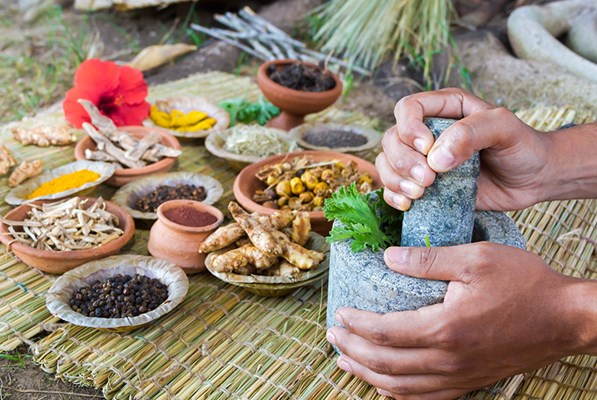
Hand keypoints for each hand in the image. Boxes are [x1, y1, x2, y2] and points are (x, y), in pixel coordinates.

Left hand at [326, 243, 587, 399]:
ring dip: (367, 375)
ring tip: (345, 362)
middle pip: (385, 364)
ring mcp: (460, 376)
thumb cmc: (524, 283)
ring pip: (400, 386)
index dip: (357, 324)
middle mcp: (448, 360)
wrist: (566, 318)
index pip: (385, 332)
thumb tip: (387, 257)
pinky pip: (425, 397)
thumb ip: (427, 259)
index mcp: (445, 328)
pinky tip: (385, 385)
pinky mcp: (470, 382)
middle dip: (352, 351)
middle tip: (332, 336)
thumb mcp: (475, 258)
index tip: (340, 312)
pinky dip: (398, 393)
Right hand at [376, 88, 549, 210]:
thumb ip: (470, 134)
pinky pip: (393, 188)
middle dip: (403, 161)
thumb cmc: (522, 146)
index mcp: (445, 108)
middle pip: (392, 139)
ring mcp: (423, 160)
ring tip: (419, 194)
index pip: (408, 108)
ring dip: (395, 180)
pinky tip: (408, 205)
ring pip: (387, 163)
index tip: (427, 149)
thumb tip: (435, 159)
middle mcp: (427, 131)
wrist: (534, 178)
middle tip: (428, 180)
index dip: (409, 127)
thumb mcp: (504, 128)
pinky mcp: (424, 185)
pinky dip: (393, 196)